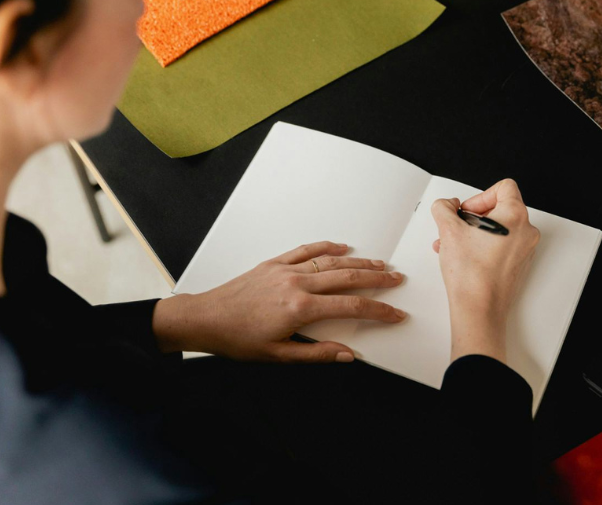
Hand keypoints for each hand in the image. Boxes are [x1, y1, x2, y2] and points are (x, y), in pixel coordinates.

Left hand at [153, 241, 406, 362]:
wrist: (205, 319)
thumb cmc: (237, 339)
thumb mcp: (278, 355)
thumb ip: (316, 354)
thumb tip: (347, 355)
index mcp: (300, 309)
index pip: (351, 307)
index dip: (379, 310)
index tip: (395, 313)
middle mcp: (296, 284)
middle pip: (347, 277)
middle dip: (377, 278)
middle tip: (397, 279)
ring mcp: (285, 270)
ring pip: (330, 261)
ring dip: (358, 261)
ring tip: (379, 263)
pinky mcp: (273, 263)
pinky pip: (305, 250)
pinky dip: (326, 247)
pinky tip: (341, 246)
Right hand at [431, 179, 539, 363]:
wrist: (478, 309)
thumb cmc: (471, 275)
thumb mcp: (448, 230)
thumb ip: (444, 208)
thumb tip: (447, 206)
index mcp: (515, 216)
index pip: (504, 187)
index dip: (479, 196)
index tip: (467, 210)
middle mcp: (526, 232)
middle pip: (499, 208)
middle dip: (473, 217)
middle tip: (458, 228)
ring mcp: (524, 250)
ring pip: (498, 229)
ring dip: (474, 233)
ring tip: (454, 245)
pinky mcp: (518, 265)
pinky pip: (501, 246)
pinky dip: (483, 247)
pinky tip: (463, 257)